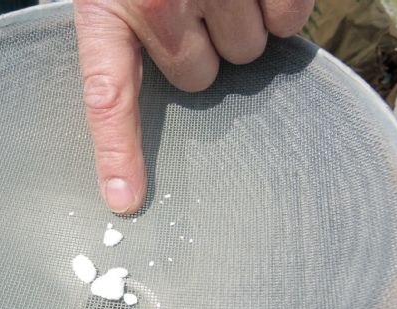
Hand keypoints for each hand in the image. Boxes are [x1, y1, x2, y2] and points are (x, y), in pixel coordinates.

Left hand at [74, 0, 312, 213]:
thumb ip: (115, 29)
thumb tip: (122, 96)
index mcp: (106, 5)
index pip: (108, 94)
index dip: (118, 152)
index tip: (126, 199)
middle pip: (199, 77)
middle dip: (200, 53)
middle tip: (193, 13)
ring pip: (248, 50)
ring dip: (241, 27)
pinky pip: (289, 22)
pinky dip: (279, 8)